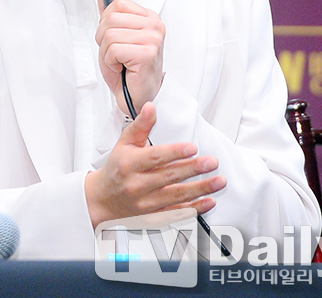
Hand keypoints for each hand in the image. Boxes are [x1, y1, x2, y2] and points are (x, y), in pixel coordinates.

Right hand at [85, 103, 225, 228]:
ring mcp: (147, 203)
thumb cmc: (117, 167)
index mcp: (130, 164)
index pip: (155, 157)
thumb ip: (140, 125)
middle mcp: (138, 185)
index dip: (175, 153)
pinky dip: (195, 209)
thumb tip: (150, 107)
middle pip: (169, 177)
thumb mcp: (124, 142)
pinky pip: (177, 213)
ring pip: (177, 196)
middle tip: (212, 162)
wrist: (103, 198)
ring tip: (218, 181)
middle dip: (193, 169)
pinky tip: (209, 201)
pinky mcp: (154, 215)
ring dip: (200, 189)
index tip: (193, 147)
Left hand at [96, 0, 164, 113]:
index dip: (106, 23)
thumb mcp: (118, 36)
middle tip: (115, 55)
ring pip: (109, 35)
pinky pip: (113, 50)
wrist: (138, 97)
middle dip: (103, 40)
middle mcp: (155, 25)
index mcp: (150, 17)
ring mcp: (153, 39)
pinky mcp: (147, 54)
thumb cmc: (128, 69)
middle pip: (110, 18)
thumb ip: (112, 14)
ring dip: (106, 53)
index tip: (114, 39)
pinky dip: (110, 63)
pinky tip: (122, 69)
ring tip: (119, 62)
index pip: (117, 4)